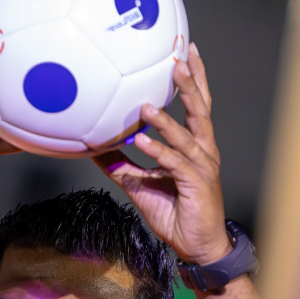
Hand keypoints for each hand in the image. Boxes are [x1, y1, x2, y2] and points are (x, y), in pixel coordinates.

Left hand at [94, 44, 231, 263]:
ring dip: (164, 119)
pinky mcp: (196, 184)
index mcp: (196, 145)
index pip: (198, 105)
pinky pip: (175, 163)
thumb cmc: (175, 211)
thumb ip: (122, 164)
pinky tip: (141, 141)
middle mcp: (203, 151)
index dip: (194, 79)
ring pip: (185, 135)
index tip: (186, 53)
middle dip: (190, 84)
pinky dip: (158, 151)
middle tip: (178, 59)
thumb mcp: (141, 184)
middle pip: (200, 110)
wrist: (196, 245)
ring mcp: (202, 166)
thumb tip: (96, 148)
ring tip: (144, 105)